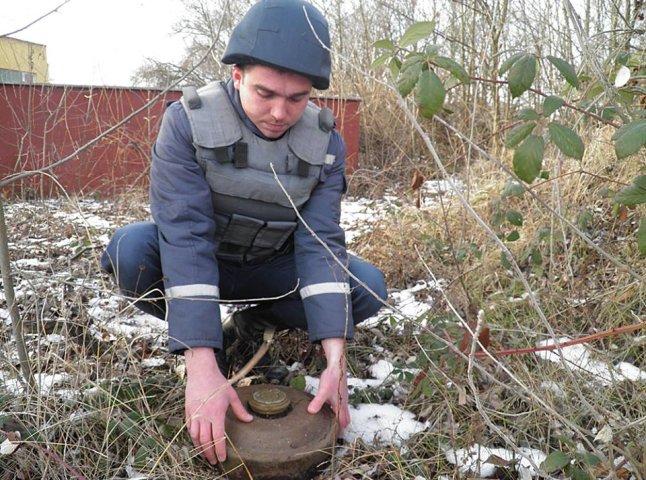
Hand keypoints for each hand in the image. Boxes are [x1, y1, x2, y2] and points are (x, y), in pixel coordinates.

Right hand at [184, 348, 252, 463]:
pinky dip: (193, 437)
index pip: (218, 437)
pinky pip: (189, 428)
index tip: (222, 458)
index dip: (220, 449)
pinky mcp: (188, 411)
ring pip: (195, 437)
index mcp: (216, 413)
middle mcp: (204, 415)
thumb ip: (240, 410)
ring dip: (200, 448)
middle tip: (214, 461)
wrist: (202, 372)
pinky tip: (198, 442)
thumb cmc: (218, 383)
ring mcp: (195, 414)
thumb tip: (250, 420)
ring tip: (205, 454)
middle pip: (205, 440)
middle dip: (209, 453)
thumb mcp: (232, 395)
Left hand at [307, 338, 350, 433]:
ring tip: (330, 423)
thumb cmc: (332, 378)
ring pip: (343, 412)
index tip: (333, 437)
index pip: (342, 422)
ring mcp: (342, 398)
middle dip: (341, 426)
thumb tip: (311, 412)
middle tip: (333, 432)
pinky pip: (340, 405)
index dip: (339, 430)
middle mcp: (343, 403)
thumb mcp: (323, 391)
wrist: (337, 365)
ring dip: (339, 418)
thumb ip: (317, 402)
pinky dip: (336, 410)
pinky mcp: (339, 393)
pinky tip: (328, 408)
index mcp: (340, 405)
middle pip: (345, 419)